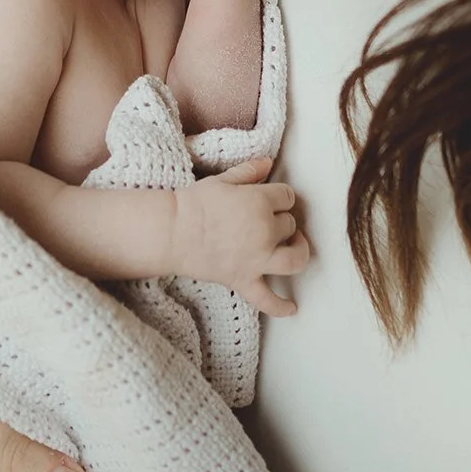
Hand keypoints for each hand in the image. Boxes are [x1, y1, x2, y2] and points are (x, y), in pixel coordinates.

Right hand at [171, 156, 309, 315]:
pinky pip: (268, 299)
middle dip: (281, 220)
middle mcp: (265, 232)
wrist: (171, 231)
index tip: (271, 198)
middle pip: (290, 225)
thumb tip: (269, 162)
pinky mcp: (244, 280)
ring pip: (294, 259)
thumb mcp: (222, 180)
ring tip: (295, 247)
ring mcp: (257, 259)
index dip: (280, 196)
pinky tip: (292, 309)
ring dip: (299, 252)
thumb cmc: (194, 203)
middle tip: (267, 219)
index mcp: (261, 203)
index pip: (288, 197)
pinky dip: (281, 306)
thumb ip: (249, 171)